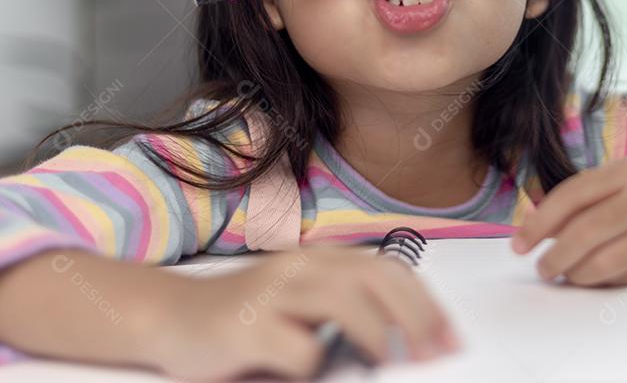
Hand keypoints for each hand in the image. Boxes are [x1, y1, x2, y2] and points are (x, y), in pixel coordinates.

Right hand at [147, 245, 459, 381]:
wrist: (170, 318)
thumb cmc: (248, 321)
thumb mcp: (305, 307)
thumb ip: (350, 315)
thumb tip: (413, 347)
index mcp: (324, 260)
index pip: (392, 270)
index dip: (428, 304)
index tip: (452, 339)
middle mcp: (303, 266)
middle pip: (376, 277)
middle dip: (416, 318)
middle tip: (435, 356)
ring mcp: (273, 292)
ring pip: (342, 299)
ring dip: (377, 336)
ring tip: (394, 365)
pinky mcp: (245, 326)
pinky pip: (295, 346)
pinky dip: (314, 364)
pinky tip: (310, 374)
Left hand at [510, 156, 626, 286]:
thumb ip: (594, 194)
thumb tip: (544, 225)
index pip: (572, 196)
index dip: (539, 223)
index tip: (519, 243)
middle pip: (584, 232)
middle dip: (554, 256)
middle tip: (541, 268)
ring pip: (604, 261)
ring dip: (576, 274)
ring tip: (564, 275)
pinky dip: (605, 282)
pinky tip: (595, 279)